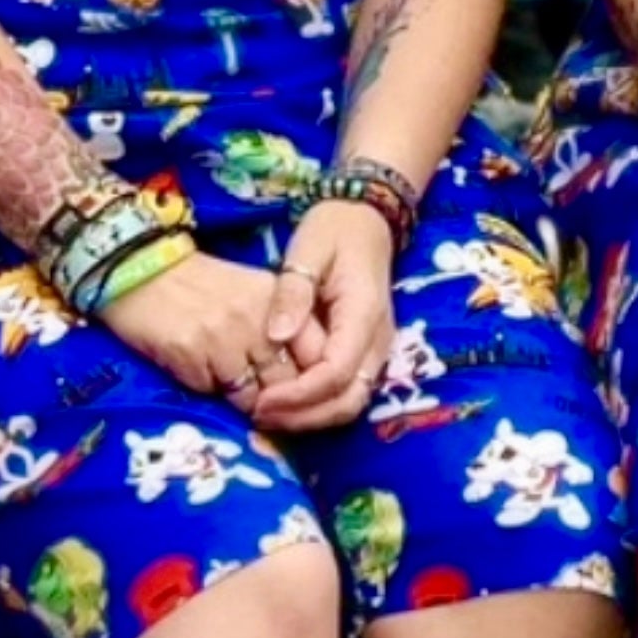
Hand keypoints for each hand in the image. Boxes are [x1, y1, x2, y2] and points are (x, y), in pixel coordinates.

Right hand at [95, 249, 299, 405]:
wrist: (140, 268)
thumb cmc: (199, 285)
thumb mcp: (250, 295)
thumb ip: (280, 329)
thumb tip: (303, 381)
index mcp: (278, 301)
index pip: (316, 356)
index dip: (309, 381)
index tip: (297, 390)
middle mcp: (257, 320)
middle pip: (285, 383)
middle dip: (277, 399)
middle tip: (262, 402)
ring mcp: (225, 337)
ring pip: (250, 395)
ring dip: (242, 400)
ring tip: (226, 384)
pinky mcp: (191, 353)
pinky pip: (211, 391)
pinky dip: (207, 389)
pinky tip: (195, 370)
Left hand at [244, 200, 396, 434]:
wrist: (366, 221)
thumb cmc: (334, 230)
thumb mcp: (308, 250)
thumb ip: (293, 293)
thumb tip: (276, 337)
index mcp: (364, 314)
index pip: (337, 372)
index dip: (300, 394)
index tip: (261, 400)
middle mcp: (378, 340)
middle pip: (349, 400)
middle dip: (304, 417)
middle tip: (259, 415)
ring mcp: (377, 350)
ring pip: (351, 402)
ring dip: (311, 417)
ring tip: (267, 413)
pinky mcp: (366, 353)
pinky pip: (348, 391)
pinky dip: (318, 405)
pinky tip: (285, 401)